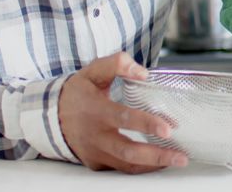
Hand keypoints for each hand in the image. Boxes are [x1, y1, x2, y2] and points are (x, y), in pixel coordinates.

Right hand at [59, 53, 188, 172]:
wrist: (50, 115)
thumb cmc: (77, 92)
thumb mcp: (93, 71)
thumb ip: (117, 64)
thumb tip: (143, 72)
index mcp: (96, 111)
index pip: (123, 118)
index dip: (146, 123)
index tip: (168, 128)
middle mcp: (95, 136)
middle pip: (128, 151)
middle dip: (156, 155)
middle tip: (181, 156)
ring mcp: (95, 152)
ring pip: (126, 165)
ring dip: (154, 165)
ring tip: (178, 160)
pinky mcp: (96, 162)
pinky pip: (121, 168)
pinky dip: (141, 167)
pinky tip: (160, 161)